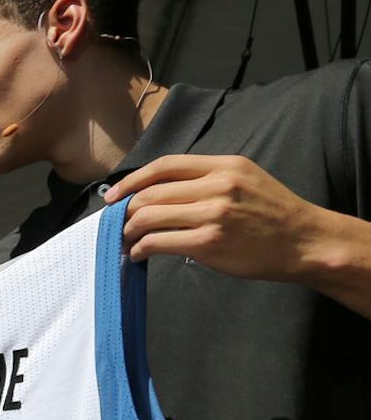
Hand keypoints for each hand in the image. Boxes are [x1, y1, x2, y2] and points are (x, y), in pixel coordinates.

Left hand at [106, 153, 336, 277]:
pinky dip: (139, 248)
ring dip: (128, 231)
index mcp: (224, 166)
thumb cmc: (273, 214)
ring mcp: (213, 214)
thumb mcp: (246, 180)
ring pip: (148, 217)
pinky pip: (157, 242)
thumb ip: (208, 179)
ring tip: (125, 240)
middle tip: (116, 223)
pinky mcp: (208, 243)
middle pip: (151, 193)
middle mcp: (217, 185)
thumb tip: (162, 191)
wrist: (304, 241)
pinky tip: (138, 254)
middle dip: (125, 210)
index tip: (114, 195)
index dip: (132, 180)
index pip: (165, 165)